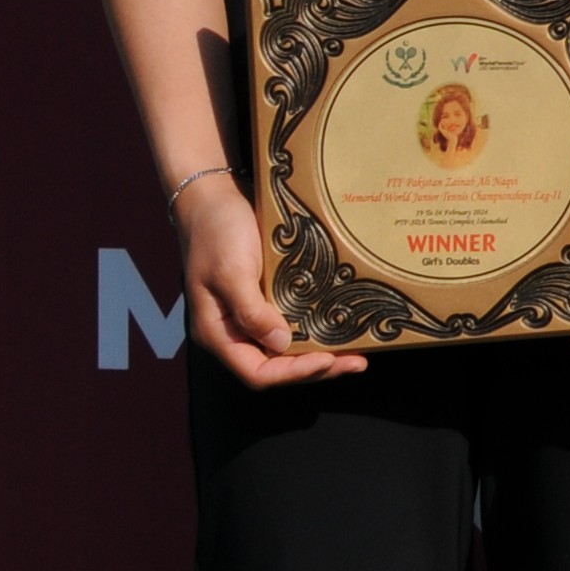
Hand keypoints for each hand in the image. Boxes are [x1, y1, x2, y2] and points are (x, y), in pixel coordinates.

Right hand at [173, 176, 362, 386]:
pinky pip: (291, 325)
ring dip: (320, 353)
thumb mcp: (231, 271)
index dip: (293, 373)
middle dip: (316, 369)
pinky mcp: (265, 300)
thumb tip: (279, 344)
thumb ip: (251, 310)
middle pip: (275, 366)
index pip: (256, 372)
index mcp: (218, 332)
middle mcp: (234, 331)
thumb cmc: (216, 232)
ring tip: (356, 352)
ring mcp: (250, 316)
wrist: (213, 197)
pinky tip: (340, 327)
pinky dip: (315, 331)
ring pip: (286, 350)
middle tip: (357, 362)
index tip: (328, 360)